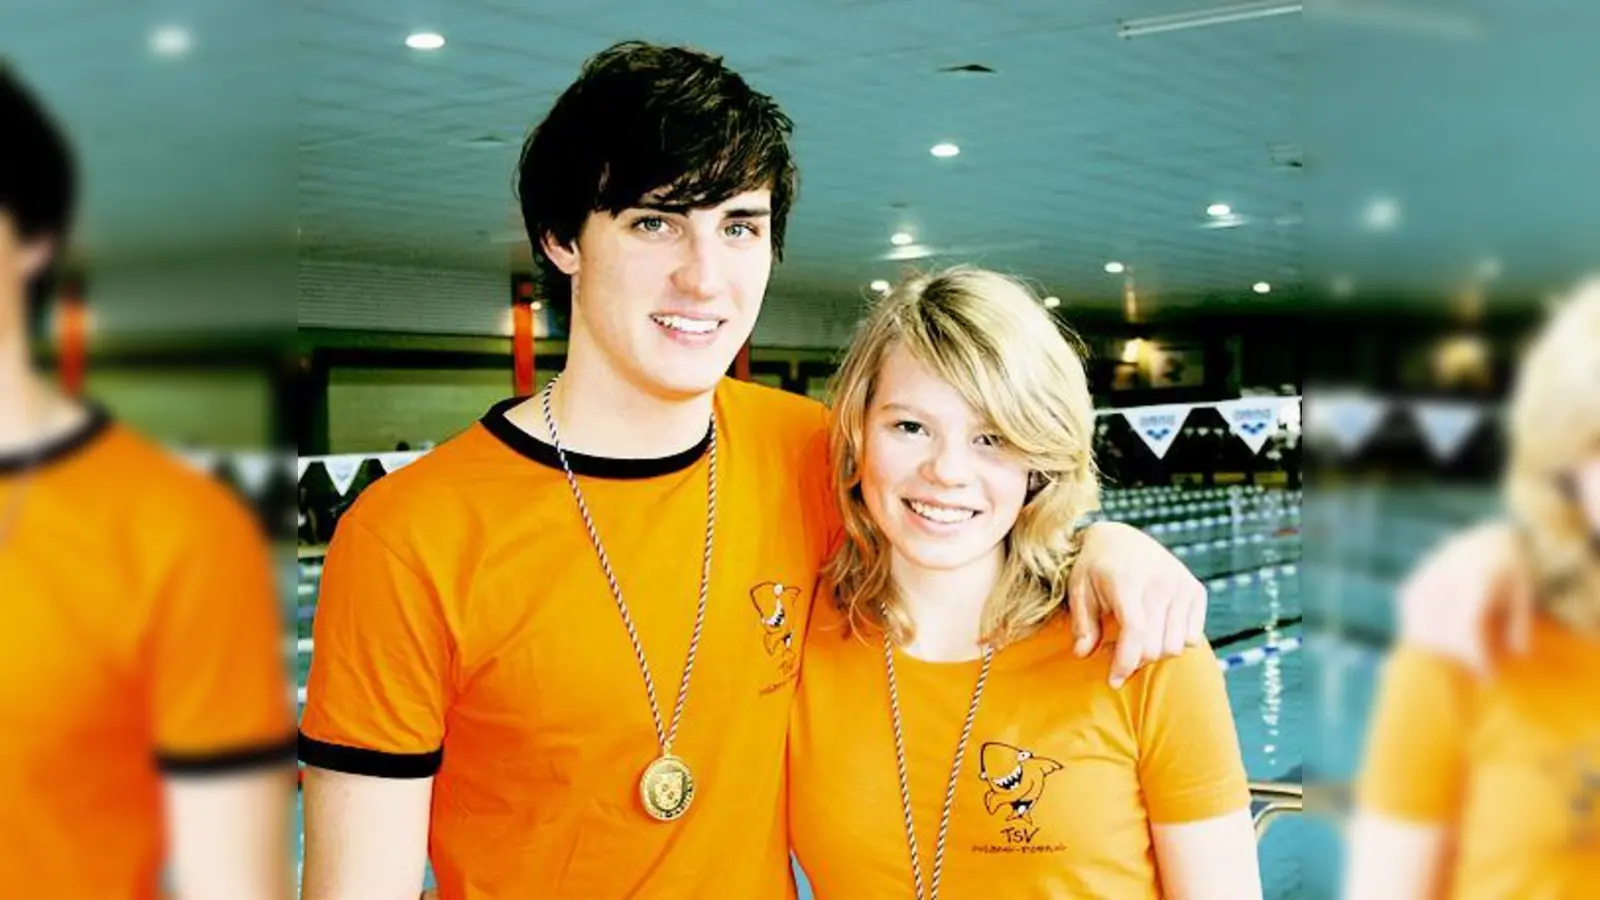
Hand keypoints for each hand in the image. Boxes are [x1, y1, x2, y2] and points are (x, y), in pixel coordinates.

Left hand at [1067, 521, 1207, 687]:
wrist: (1121, 537)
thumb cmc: (1095, 567)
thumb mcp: (1079, 589)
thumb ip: (1082, 623)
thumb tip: (1083, 654)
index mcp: (1128, 579)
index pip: (1135, 631)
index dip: (1124, 662)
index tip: (1112, 681)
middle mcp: (1161, 581)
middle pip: (1155, 646)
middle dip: (1134, 661)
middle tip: (1115, 654)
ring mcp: (1181, 585)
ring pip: (1175, 646)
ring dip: (1153, 653)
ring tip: (1133, 641)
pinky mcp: (1196, 590)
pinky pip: (1192, 637)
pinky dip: (1174, 642)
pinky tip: (1154, 630)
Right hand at [1397, 519, 1533, 675]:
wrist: (1488, 539)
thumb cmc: (1512, 569)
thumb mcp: (1526, 592)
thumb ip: (1520, 623)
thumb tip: (1516, 655)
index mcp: (1476, 577)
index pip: (1466, 625)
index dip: (1474, 655)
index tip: (1489, 675)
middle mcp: (1444, 577)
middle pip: (1443, 632)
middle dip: (1461, 657)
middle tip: (1481, 670)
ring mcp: (1423, 580)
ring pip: (1422, 629)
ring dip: (1442, 648)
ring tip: (1464, 653)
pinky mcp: (1411, 587)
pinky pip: (1411, 620)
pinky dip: (1424, 635)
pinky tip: (1443, 640)